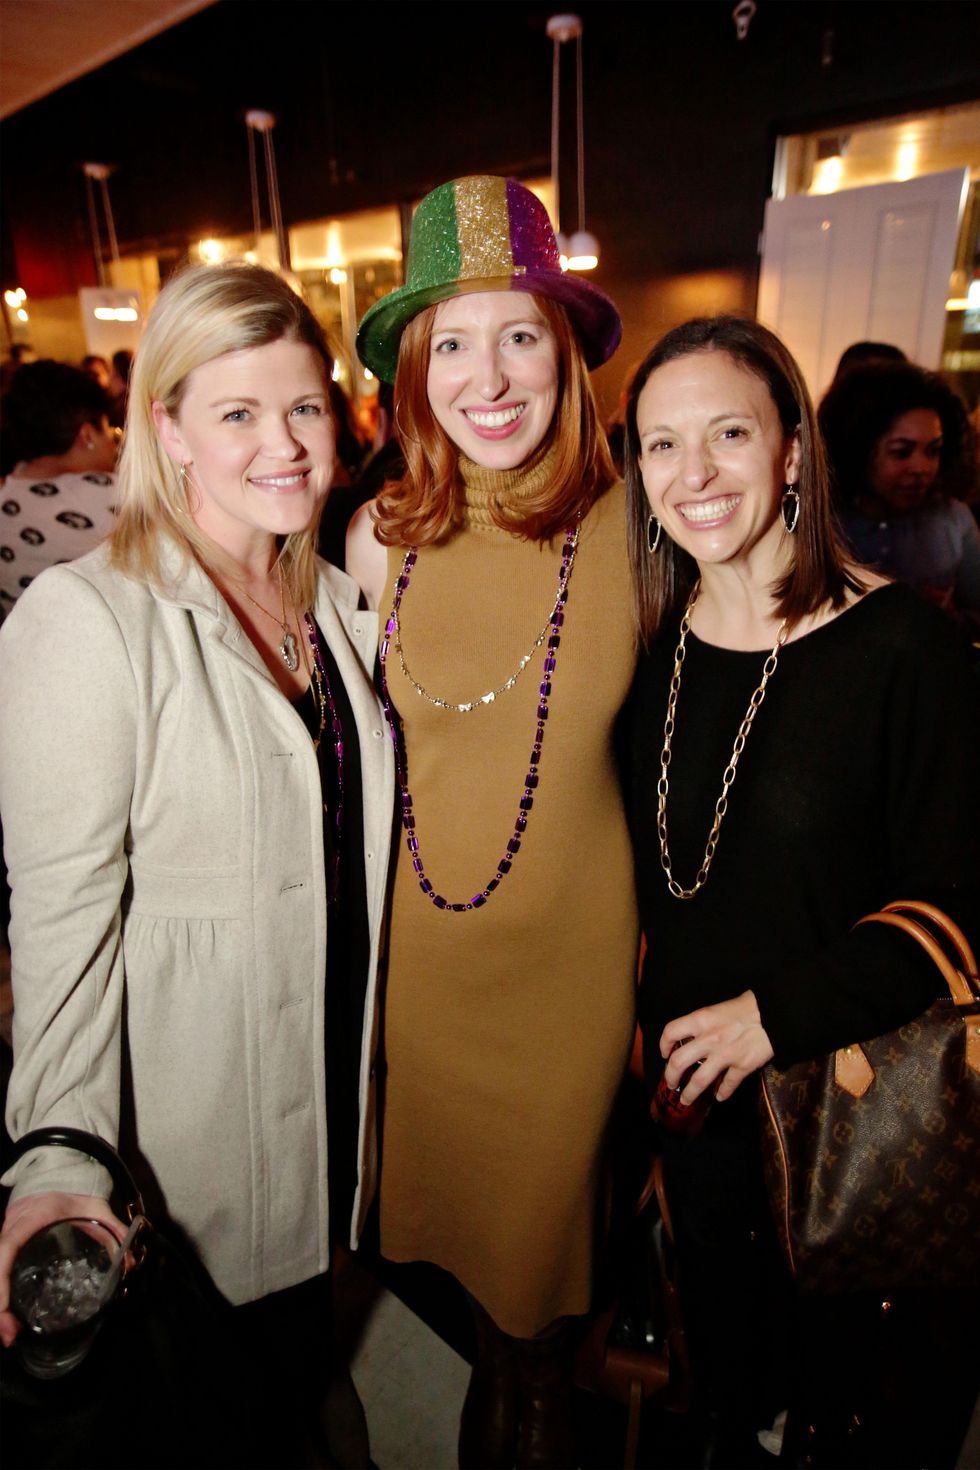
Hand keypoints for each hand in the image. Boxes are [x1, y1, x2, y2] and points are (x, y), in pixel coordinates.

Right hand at [0, 1192, 125, 1346]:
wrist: (59, 1176)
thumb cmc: (74, 1193)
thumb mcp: (96, 1209)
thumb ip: (114, 1231)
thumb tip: (129, 1264)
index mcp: (30, 1218)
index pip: (7, 1249)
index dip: (2, 1282)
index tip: (6, 1309)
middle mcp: (12, 1230)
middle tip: (10, 1335)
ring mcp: (7, 1239)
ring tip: (9, 1334)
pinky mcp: (10, 1248)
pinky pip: (2, 1273)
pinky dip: (3, 1297)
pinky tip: (10, 1321)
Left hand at [660, 990, 774, 1104]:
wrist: (774, 1014)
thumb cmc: (747, 1006)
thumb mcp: (718, 1008)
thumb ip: (705, 1023)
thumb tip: (694, 1036)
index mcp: (700, 1020)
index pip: (671, 1032)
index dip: (664, 1045)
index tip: (665, 1054)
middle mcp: (708, 1039)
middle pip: (678, 1062)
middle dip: (671, 1076)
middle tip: (671, 1083)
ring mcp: (725, 1055)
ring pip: (699, 1080)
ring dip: (690, 1093)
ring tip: (686, 1100)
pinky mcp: (742, 1067)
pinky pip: (728, 1084)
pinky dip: (723, 1093)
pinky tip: (720, 1097)